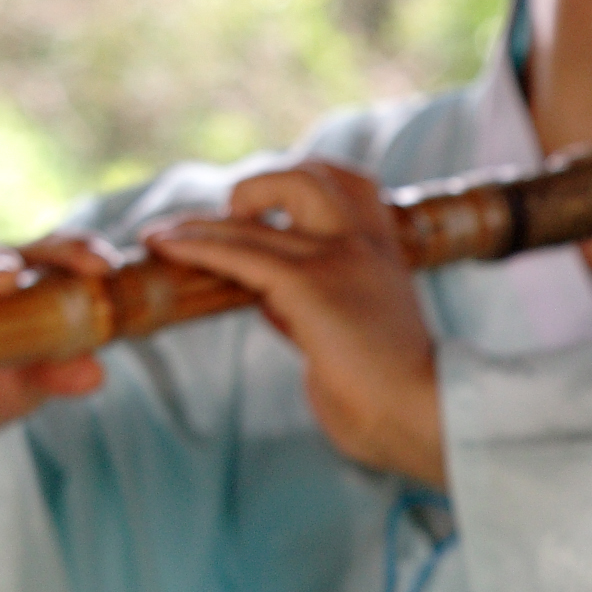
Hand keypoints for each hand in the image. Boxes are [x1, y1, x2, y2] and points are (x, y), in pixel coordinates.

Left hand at [145, 156, 444, 483]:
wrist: (427, 417)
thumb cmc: (397, 401)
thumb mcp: (354, 339)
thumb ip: (315, 314)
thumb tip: (272, 304)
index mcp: (385, 255)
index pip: (348, 190)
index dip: (304, 190)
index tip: (266, 217)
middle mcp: (365, 245)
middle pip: (310, 175)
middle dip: (260, 188)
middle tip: (231, 226)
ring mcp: (338, 259)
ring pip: (262, 210)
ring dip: (207, 220)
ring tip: (166, 236)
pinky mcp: (310, 286)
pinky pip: (240, 253)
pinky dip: (196, 246)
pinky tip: (164, 246)